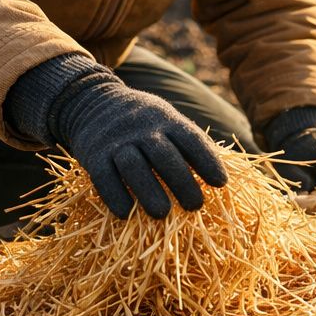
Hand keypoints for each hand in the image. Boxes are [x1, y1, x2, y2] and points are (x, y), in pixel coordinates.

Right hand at [52, 74, 228, 219]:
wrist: (93, 101)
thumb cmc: (143, 121)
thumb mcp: (167, 119)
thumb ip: (190, 142)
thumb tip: (223, 175)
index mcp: (166, 120)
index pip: (190, 139)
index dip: (207, 161)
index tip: (221, 183)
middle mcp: (142, 129)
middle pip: (164, 156)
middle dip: (181, 182)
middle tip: (195, 206)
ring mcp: (116, 142)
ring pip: (134, 167)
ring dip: (149, 191)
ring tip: (162, 214)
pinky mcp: (93, 155)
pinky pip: (104, 177)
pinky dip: (115, 195)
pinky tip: (125, 212)